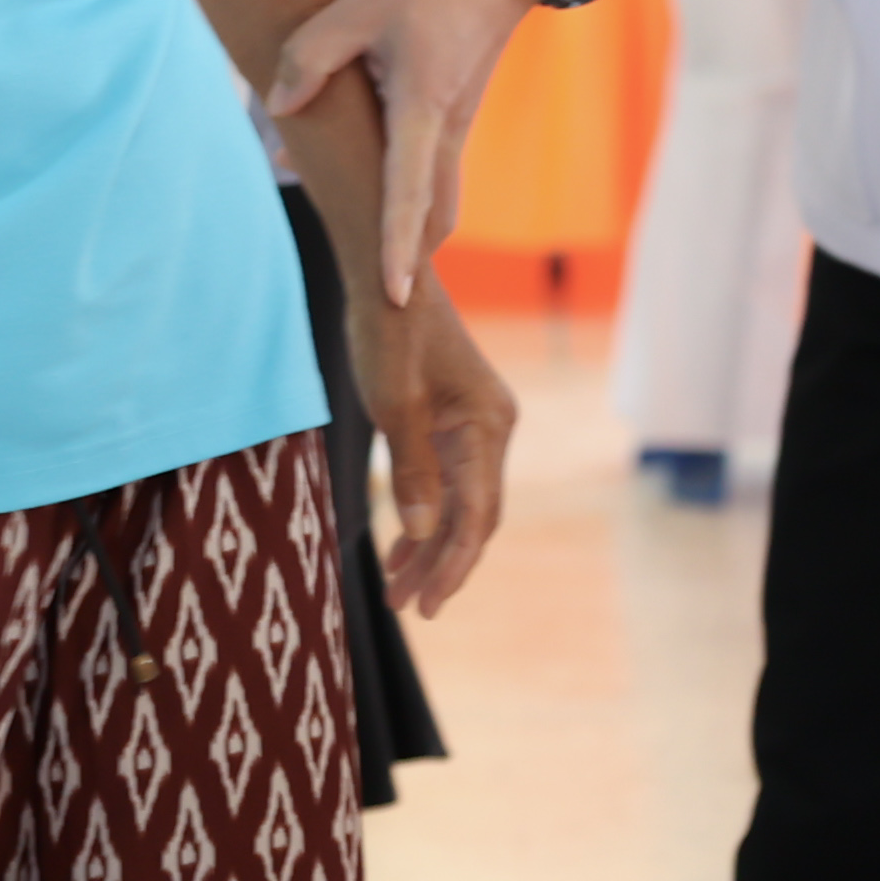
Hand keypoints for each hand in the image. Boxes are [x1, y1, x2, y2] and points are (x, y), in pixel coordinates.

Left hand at [270, 0, 551, 305]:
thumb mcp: (361, 3)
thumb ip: (314, 54)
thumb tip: (279, 107)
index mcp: (422, 108)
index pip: (407, 193)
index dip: (398, 247)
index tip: (395, 297)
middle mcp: (444, 130)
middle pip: (430, 216)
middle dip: (406, 257)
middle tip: (378, 296)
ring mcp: (453, 126)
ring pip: (431, 197)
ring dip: (403, 227)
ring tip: (358, 248)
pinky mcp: (452, 114)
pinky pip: (427, 170)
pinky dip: (401, 193)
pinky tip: (353, 179)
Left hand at [348, 275, 516, 617]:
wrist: (385, 273)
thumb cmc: (389, 332)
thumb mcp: (394, 405)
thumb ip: (413, 472)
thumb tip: (426, 534)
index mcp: (489, 426)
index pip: (476, 515)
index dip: (453, 566)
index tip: (427, 606)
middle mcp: (494, 428)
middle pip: (474, 516)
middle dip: (442, 565)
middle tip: (407, 607)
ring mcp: (476, 425)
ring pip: (460, 503)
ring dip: (431, 545)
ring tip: (397, 589)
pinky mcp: (455, 420)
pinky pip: (448, 481)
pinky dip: (426, 514)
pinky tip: (402, 543)